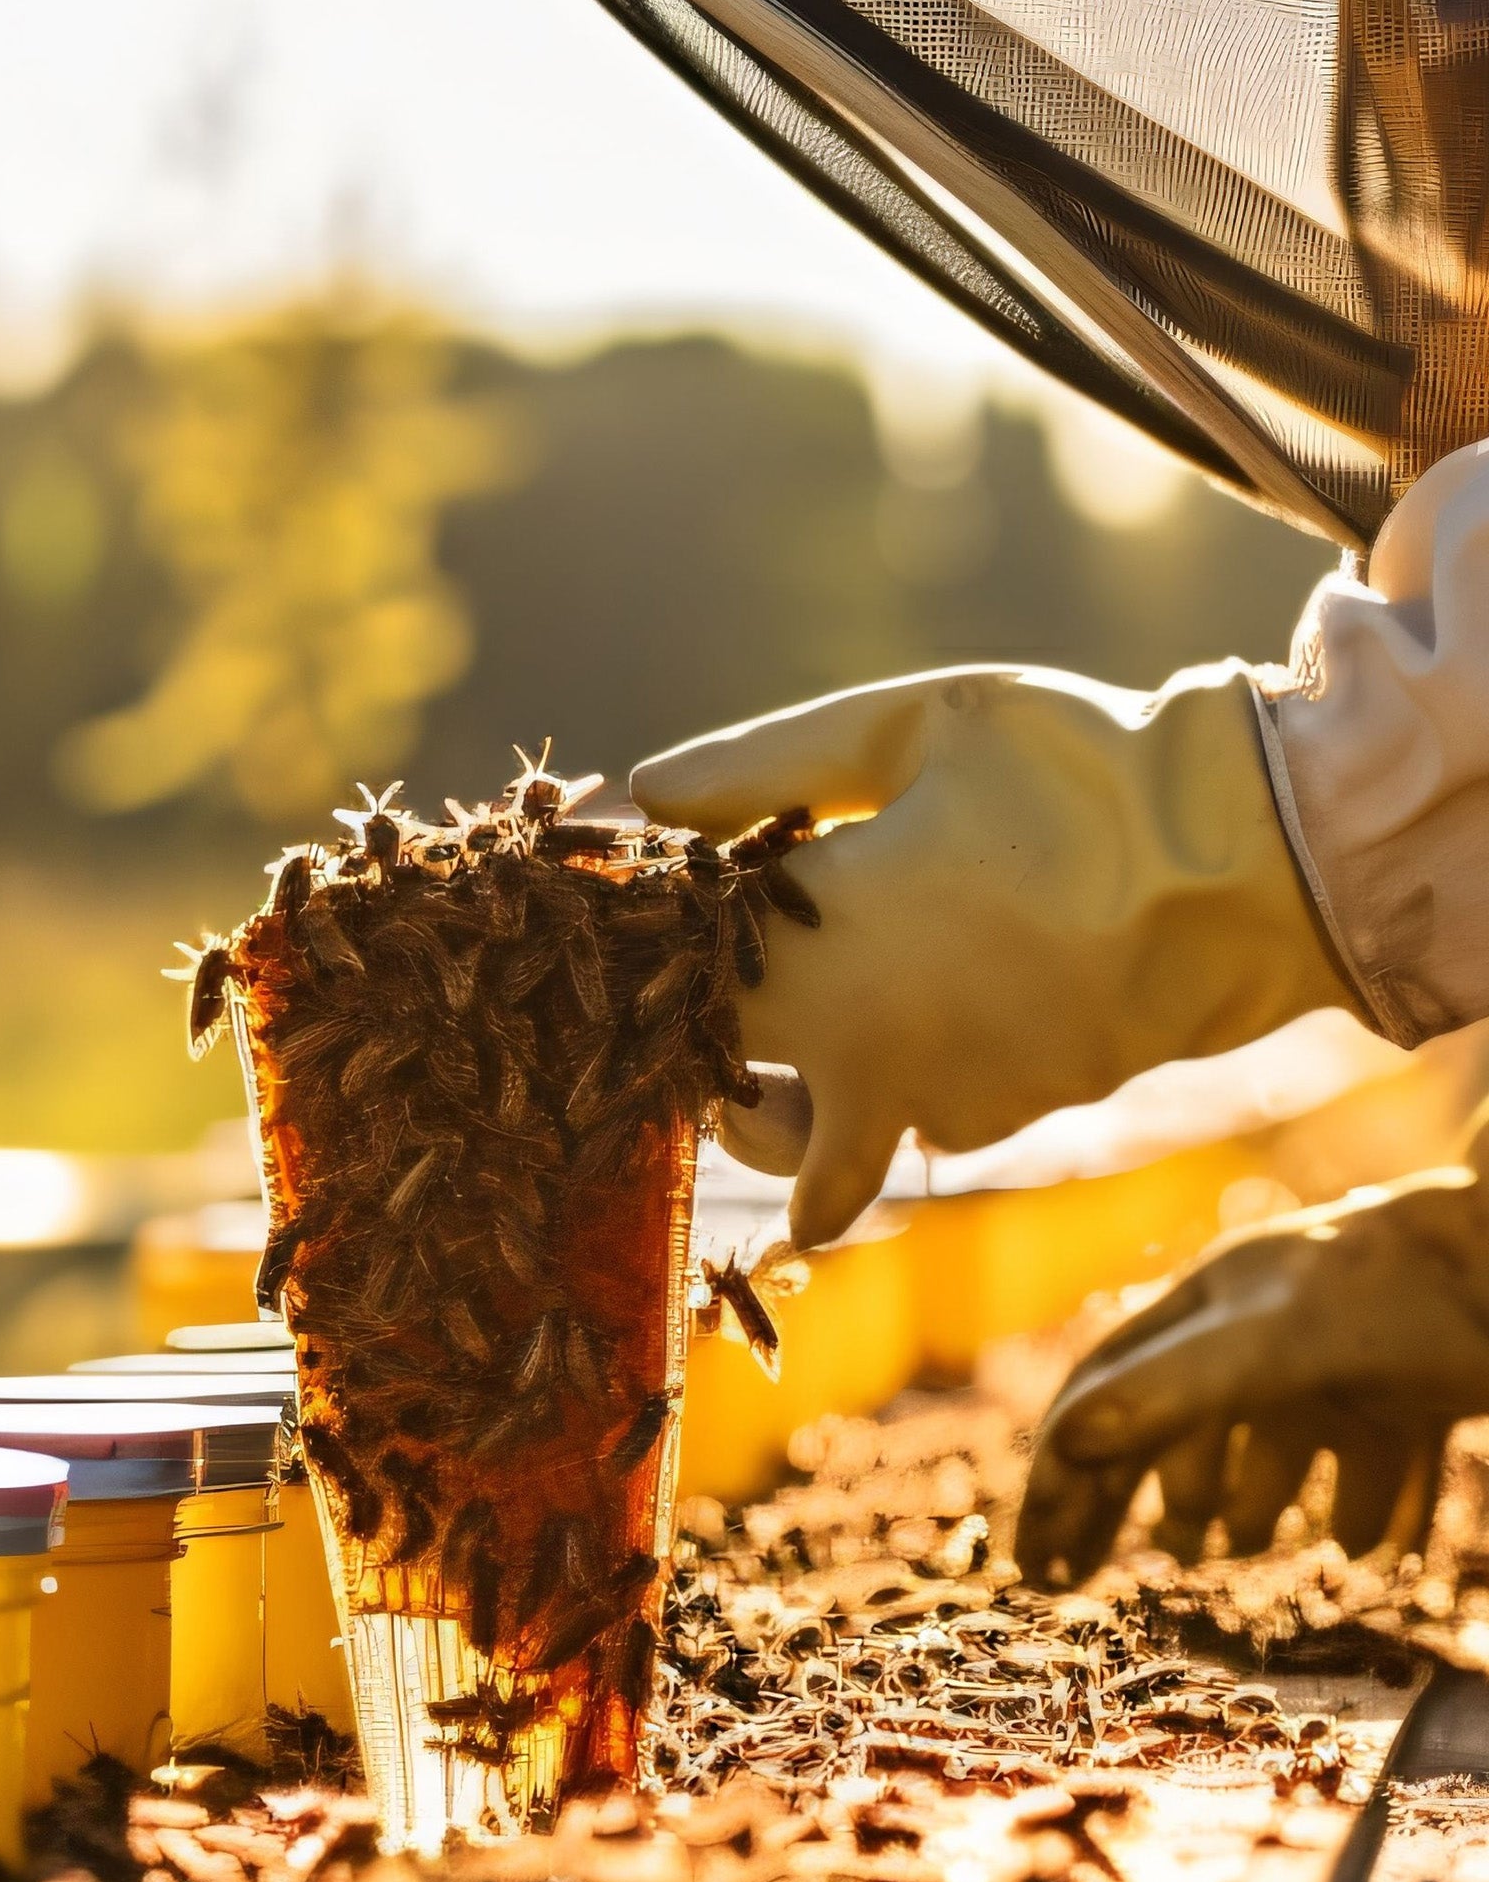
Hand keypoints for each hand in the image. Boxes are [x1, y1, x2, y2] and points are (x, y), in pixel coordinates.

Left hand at [633, 662, 1358, 1247]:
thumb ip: (766, 764)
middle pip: (710, 1088)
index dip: (633, 941)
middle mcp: (853, 1041)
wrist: (1256, 868)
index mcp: (811, 937)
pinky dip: (891, 1109)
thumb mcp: (913, 727)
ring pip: (802, 1154)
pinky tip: (911, 1045)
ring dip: (775, 1121)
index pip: (663, 964)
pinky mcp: (1000, 1121)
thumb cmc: (1079, 772)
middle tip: (688, 999)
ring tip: (777, 1061)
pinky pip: (909, 1138)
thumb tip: (645, 793)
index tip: (626, 914)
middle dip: (687, 1052)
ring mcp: (926, 1099)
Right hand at [1017, 1170, 1488, 1584]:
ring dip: (1256, 1510)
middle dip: (1134, 1505)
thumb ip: (1173, 1391)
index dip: (1062, 1480)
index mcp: (1205, 1309)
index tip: (1039, 1559)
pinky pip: (1376, 1468)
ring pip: (1272, 1452)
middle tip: (1087, 1578)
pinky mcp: (1413, 1392)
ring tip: (1243, 1554)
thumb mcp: (1276, 1343)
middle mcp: (1260, 1336)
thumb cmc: (1400, 1295)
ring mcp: (1338, 1366)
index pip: (1102, 1396)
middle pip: (1169, 1430)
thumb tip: (1065, 1443)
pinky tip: (1373, 1559)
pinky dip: (1369, 1517)